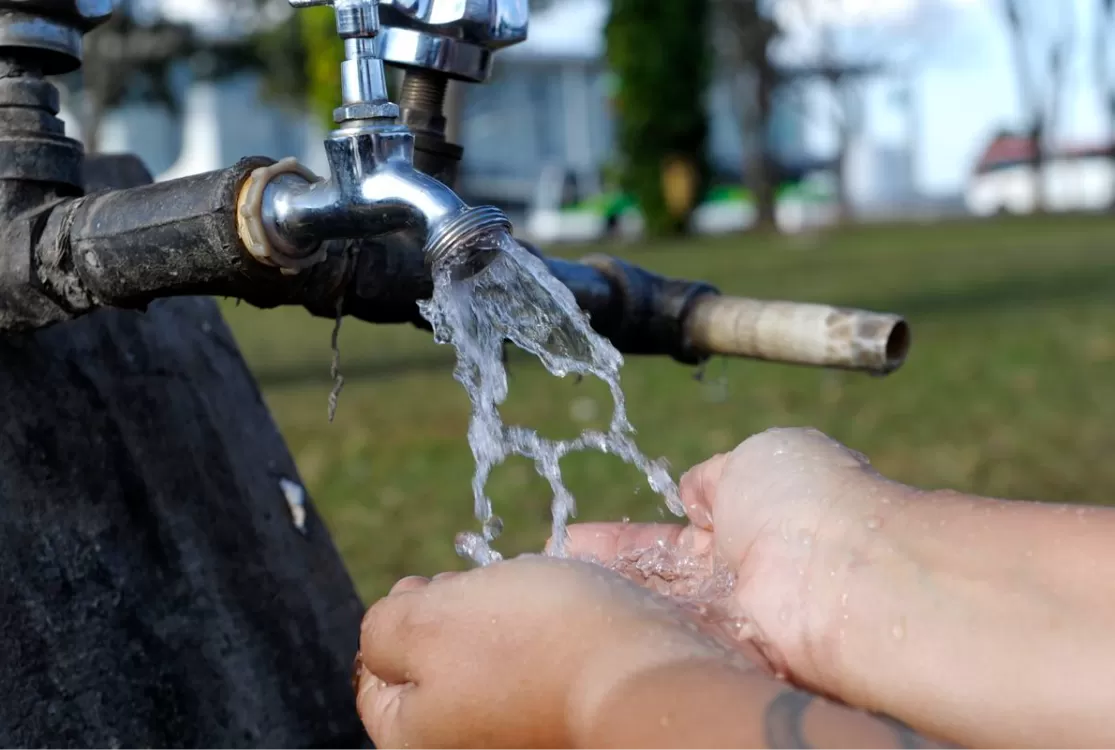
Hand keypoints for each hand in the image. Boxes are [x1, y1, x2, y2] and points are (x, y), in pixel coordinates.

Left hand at [353, 555, 749, 749]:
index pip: (375, 684)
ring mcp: (520, 738)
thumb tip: (386, 634)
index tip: (426, 585)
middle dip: (449, 617)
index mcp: (415, 740)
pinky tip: (562, 615)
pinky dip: (542, 640)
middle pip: (435, 673)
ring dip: (499, 623)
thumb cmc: (531, 644)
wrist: (646, 676)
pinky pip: (537, 673)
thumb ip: (382, 628)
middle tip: (476, 586)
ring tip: (526, 595)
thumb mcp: (426, 620)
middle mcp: (468, 748)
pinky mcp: (565, 722)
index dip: (395, 621)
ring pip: (488, 666)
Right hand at [562, 427, 917, 692]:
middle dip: (605, 575)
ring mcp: (729, 620)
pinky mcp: (723, 657)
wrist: (845, 574)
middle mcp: (737, 577)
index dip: (623, 539)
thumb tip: (693, 488)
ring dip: (606, 601)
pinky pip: (663, 641)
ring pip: (654, 610)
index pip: (671, 536)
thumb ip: (716, 476)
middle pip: (656, 580)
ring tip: (548, 594)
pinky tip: (576, 623)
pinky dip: (623, 630)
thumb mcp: (757, 457)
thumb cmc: (808, 501)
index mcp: (749, 521)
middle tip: (551, 571)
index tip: (575, 539)